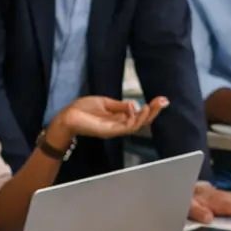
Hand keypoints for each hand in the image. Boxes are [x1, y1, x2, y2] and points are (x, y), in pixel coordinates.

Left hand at [50, 95, 167, 146]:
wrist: (67, 116)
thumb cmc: (82, 109)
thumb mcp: (105, 103)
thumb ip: (120, 105)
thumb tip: (135, 104)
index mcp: (119, 118)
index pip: (140, 114)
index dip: (151, 108)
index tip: (162, 99)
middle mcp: (120, 125)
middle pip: (142, 121)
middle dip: (154, 111)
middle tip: (163, 101)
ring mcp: (115, 130)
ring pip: (137, 125)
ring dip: (146, 116)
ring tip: (152, 106)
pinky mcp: (109, 131)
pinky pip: (126, 127)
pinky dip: (134, 119)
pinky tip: (137, 108)